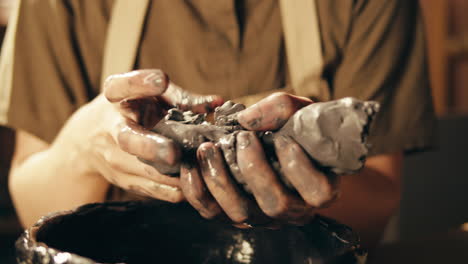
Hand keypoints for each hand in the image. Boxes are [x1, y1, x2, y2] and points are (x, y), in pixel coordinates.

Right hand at [56, 69, 222, 201]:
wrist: (88, 141)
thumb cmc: (131, 109)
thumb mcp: (148, 95)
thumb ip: (182, 98)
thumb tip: (218, 103)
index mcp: (115, 98)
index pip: (121, 86)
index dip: (140, 82)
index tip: (161, 79)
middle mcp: (110, 129)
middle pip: (128, 140)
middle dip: (151, 147)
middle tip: (174, 153)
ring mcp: (114, 158)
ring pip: (144, 170)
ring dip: (172, 173)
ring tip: (198, 168)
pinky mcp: (124, 180)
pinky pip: (152, 189)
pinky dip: (175, 189)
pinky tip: (195, 182)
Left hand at [179, 92, 337, 224]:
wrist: (273, 143)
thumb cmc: (294, 130)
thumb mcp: (298, 113)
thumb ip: (282, 110)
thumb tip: (245, 120)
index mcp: (317, 188)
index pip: (318, 192)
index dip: (300, 169)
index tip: (284, 140)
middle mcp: (291, 209)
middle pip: (275, 205)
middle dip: (255, 170)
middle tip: (243, 138)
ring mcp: (260, 216)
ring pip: (240, 214)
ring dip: (221, 180)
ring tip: (208, 149)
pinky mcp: (231, 213)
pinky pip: (212, 212)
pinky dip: (197, 191)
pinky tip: (191, 166)